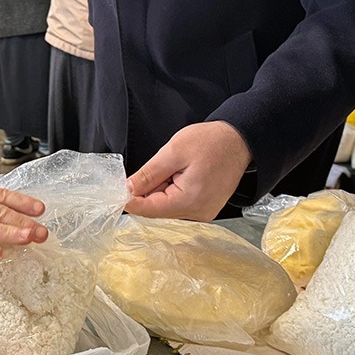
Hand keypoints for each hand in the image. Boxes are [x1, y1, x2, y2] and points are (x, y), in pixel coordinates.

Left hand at [125, 121, 252, 221]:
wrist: (239, 141)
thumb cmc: (210, 142)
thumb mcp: (173, 152)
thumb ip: (148, 174)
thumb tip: (127, 189)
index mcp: (189, 201)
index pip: (148, 209)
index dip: (129, 199)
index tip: (116, 189)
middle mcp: (197, 213)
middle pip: (156, 209)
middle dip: (149, 189)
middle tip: (159, 165)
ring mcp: (202, 213)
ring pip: (166, 206)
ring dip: (162, 188)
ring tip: (176, 167)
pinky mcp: (204, 208)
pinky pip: (178, 203)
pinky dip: (172, 189)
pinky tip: (181, 174)